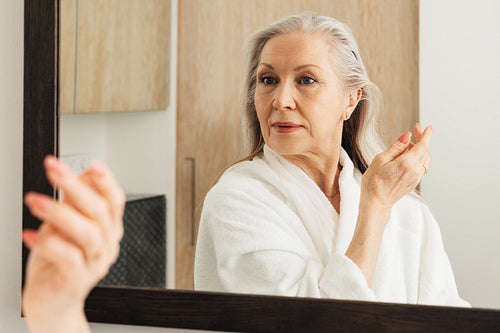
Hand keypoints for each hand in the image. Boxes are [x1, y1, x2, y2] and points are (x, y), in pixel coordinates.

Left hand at [22, 157, 124, 332]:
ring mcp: (95, 263)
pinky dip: (47, 243)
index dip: (107, 181)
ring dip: (60, 213)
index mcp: (108, 228)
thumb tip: (82, 173)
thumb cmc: (57, 262)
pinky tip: (30, 235)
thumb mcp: (66, 224)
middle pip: (100, 211)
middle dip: (75, 186)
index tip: (92, 164)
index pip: (115, 200)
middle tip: (53, 169)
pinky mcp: (78, 280)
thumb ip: (76, 201)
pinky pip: (67, 257)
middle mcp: (106, 244)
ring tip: (35, 201)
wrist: (51, 302)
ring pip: (87, 233)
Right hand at [361, 123, 431, 211]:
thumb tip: (407, 136)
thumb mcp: (380, 160)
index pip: (423, 145)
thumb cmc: (374, 182)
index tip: (428, 127)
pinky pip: (421, 167)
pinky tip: (406, 158)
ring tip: (407, 146)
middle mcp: (415, 171)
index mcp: (407, 163)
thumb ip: (396, 147)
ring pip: (424, 159)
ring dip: (420, 149)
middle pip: (425, 151)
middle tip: (415, 130)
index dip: (426, 134)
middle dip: (422, 139)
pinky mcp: (413, 182)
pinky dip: (417, 158)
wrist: (376, 203)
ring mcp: (416, 178)